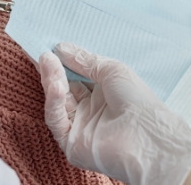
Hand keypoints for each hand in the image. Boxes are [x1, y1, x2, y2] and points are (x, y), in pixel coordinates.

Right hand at [40, 42, 190, 184]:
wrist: (148, 137)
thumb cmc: (137, 100)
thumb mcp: (110, 69)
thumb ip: (83, 60)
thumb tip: (60, 47)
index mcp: (100, 93)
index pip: (74, 76)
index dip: (61, 62)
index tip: (48, 46)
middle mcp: (88, 110)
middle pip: (62, 87)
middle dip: (52, 69)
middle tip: (42, 52)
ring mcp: (79, 127)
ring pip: (56, 102)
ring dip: (51, 80)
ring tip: (47, 61)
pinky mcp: (70, 143)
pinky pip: (56, 120)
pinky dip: (53, 101)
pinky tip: (56, 85)